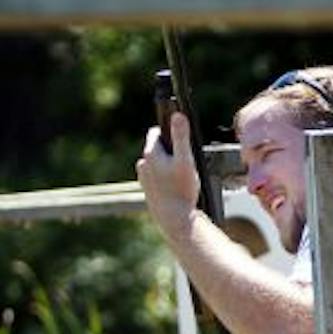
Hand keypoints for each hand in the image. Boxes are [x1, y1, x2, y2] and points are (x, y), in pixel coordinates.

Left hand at [136, 111, 199, 235]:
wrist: (174, 218)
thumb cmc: (181, 190)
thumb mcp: (186, 160)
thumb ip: (182, 136)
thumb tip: (178, 115)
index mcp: (150, 153)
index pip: (158, 132)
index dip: (171, 134)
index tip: (183, 141)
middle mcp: (143, 164)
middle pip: (158, 148)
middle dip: (172, 151)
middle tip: (187, 162)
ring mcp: (144, 178)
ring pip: (158, 163)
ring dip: (169, 165)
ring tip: (183, 177)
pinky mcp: (148, 190)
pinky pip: (158, 177)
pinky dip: (166, 179)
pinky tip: (177, 188)